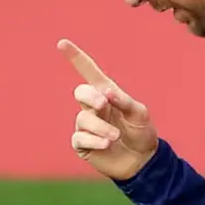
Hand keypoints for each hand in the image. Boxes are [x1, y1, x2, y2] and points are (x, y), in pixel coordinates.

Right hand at [58, 39, 158, 180]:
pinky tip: (106, 144)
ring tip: (115, 135)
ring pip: (83, 119)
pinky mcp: (83, 144)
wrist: (143, 161)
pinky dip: (94, 139)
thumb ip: (124, 101)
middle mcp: (94, 108)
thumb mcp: (139, 114)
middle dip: (90, 97)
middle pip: (81, 92)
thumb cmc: (142, 133)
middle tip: (104, 105)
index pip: (89, 72)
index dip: (76, 58)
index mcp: (107, 94)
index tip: (62, 43)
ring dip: (100, 126)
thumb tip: (106, 92)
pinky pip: (79, 137)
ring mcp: (87, 125)